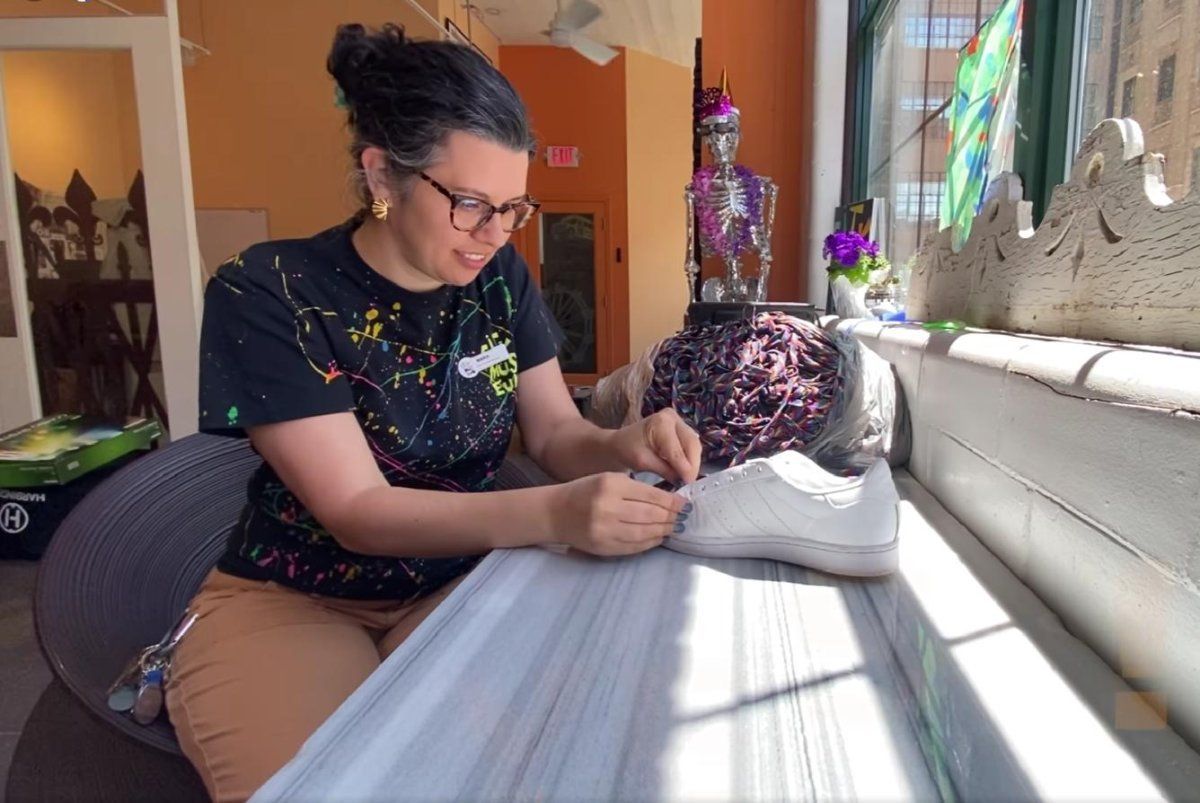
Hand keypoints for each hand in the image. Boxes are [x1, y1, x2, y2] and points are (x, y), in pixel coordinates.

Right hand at [550, 472, 688, 556]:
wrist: (555, 512)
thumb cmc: (585, 492)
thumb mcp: (609, 480)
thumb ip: (636, 489)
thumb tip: (669, 502)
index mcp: (611, 486)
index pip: (650, 495)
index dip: (672, 502)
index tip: (686, 504)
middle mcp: (608, 508)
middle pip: (650, 515)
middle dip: (671, 517)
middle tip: (684, 518)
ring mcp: (605, 530)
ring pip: (644, 533)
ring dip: (663, 531)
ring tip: (674, 527)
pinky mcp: (603, 547)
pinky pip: (633, 547)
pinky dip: (650, 543)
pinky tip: (658, 537)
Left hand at [610, 408, 701, 484]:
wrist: (621, 443)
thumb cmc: (627, 449)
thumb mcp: (643, 462)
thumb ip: (665, 470)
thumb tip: (684, 479)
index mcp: (661, 422)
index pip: (677, 448)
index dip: (685, 467)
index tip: (688, 482)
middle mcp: (673, 418)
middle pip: (692, 443)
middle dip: (692, 465)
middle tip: (689, 482)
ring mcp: (679, 422)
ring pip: (694, 445)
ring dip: (693, 462)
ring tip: (687, 478)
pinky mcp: (682, 430)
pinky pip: (691, 446)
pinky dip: (690, 459)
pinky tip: (686, 471)